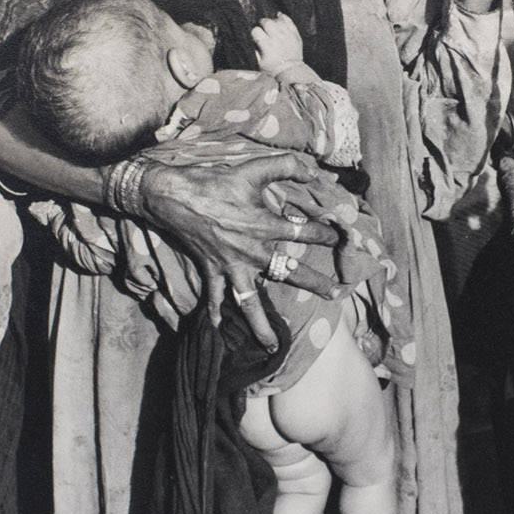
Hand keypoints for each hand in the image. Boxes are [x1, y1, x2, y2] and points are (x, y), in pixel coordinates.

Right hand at [123, 152, 343, 350]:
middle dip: (314, 282)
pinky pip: (213, 298)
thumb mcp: (253, 168)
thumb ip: (286, 166)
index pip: (304, 231)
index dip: (325, 233)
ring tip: (273, 346)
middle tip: (336, 294)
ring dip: (261, 325)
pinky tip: (220, 333)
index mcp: (264, 225)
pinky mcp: (210, 270)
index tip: (340, 237)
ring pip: (249, 301)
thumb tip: (316, 172)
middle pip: (289, 272)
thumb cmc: (213, 181)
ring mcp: (230, 265)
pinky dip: (214, 316)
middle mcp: (251, 251)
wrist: (172, 195)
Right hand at [251, 12, 304, 72]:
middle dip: (262, 24)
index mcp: (267, 45)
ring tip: (271, 27)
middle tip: (263, 29)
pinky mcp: (295, 34)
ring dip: (272, 21)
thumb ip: (252, 51)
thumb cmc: (273, 67)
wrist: (291, 70)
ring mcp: (287, 35)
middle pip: (267, 21)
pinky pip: (288, 20)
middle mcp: (277, 38)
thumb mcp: (258, 63)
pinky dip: (283, 17)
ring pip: (277, 20)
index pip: (256, 30)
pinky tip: (278, 18)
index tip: (255, 36)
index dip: (254, 32)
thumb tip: (247, 40)